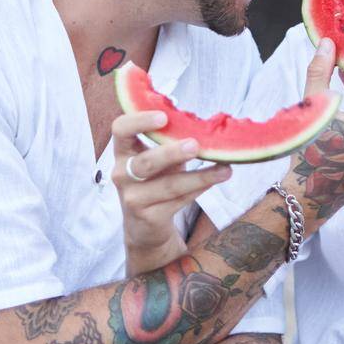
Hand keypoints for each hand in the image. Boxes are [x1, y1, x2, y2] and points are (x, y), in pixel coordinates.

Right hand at [111, 111, 232, 274]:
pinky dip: (199, 189)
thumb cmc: (154, 181)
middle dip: (171, 153)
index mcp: (123, 152)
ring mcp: (133, 199)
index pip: (120, 130)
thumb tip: (201, 124)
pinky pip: (178, 201)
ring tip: (223, 169)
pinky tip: (215, 180)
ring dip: (199, 177)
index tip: (163, 117)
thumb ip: (169, 142)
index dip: (139, 121)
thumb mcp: (157, 159)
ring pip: (169, 185)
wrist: (144, 226)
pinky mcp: (149, 217)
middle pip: (146, 162)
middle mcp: (122, 174)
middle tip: (195, 145)